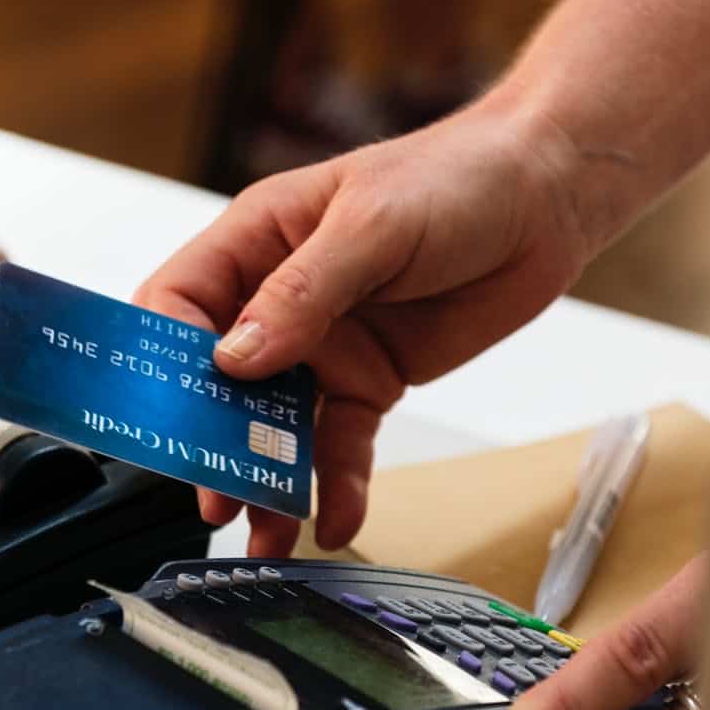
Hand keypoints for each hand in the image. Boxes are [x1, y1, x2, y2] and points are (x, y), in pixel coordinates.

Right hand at [136, 103, 595, 556]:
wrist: (547, 198)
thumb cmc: (456, 178)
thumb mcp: (371, 226)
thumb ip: (302, 294)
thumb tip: (233, 358)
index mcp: (256, 240)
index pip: (179, 304)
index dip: (163, 362)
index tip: (168, 417)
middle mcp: (278, 297)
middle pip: (218, 381)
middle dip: (210, 441)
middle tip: (212, 494)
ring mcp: (324, 345)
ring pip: (274, 425)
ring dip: (265, 480)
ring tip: (262, 532)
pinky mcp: (371, 380)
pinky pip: (342, 443)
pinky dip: (337, 485)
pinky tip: (335, 521)